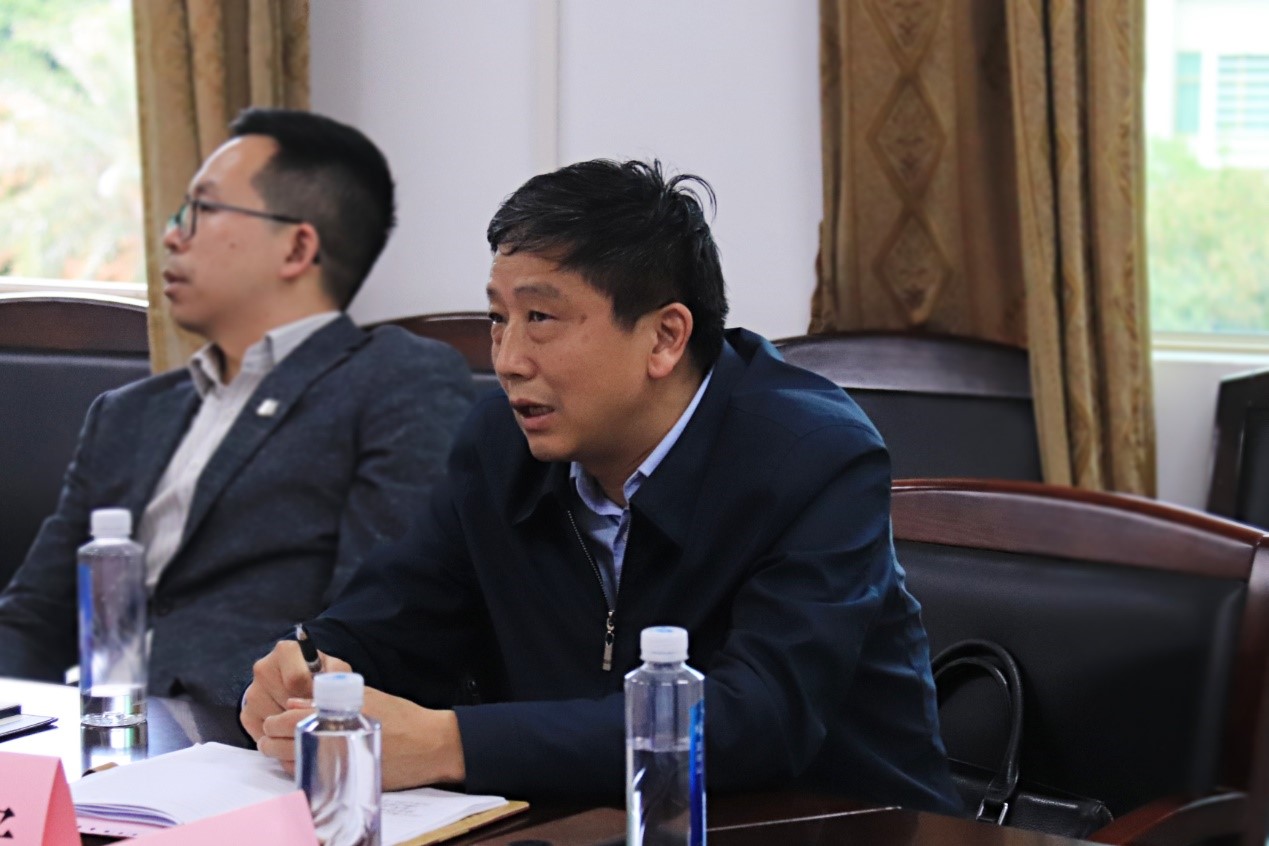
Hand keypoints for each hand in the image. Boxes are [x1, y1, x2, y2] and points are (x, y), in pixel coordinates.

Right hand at [239, 640, 350, 741]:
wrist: (291, 682)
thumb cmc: (316, 674)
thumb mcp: (331, 667)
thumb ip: (336, 674)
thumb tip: (334, 692)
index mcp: (286, 651)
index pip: (297, 679)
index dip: (312, 695)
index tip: (321, 702)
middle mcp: (263, 668)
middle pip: (286, 701)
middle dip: (303, 713)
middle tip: (316, 715)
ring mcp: (252, 691)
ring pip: (275, 721)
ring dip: (292, 727)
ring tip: (304, 720)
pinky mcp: (246, 713)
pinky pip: (265, 733)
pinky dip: (281, 737)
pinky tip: (291, 729)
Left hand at [255, 685, 465, 789]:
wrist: (429, 745)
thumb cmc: (402, 718)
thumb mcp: (368, 697)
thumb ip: (328, 698)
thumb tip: (295, 701)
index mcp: (337, 716)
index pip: (289, 720)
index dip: (274, 722)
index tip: (271, 722)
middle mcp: (334, 740)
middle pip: (283, 745)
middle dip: (270, 741)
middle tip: (268, 738)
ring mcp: (338, 763)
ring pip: (292, 764)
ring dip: (280, 757)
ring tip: (279, 749)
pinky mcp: (344, 780)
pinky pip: (310, 777)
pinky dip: (299, 769)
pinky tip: (303, 761)